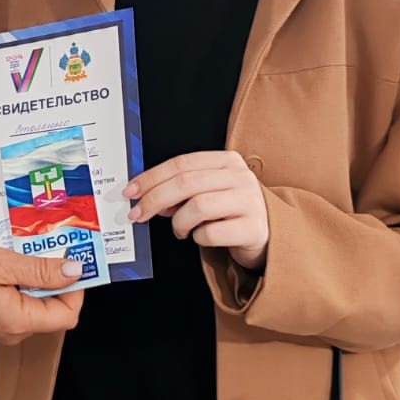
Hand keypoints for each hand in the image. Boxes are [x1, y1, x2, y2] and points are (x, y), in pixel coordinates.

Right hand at [0, 245, 85, 344]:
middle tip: (46, 248)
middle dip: (55, 278)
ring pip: (38, 304)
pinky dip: (22, 283)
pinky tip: (9, 264)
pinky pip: (21, 303)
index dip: (75, 287)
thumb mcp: (1, 264)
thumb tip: (75, 271)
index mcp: (20, 321)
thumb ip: (41, 270)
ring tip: (22, 253)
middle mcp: (16, 332)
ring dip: (37, 278)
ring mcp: (6, 328)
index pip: (68, 313)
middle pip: (55, 309)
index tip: (71, 260)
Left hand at [125, 151, 268, 271]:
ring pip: (198, 207)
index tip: (130, 191)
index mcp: (227, 161)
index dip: (151, 177)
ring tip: (180, 230)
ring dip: (179, 222)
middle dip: (155, 199)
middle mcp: (240, 177)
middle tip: (138, 214)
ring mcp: (249, 202)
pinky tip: (201, 237)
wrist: (268, 233)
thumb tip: (146, 196)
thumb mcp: (208, 191)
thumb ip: (181, 190)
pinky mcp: (253, 228)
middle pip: (186, 183)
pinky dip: (198, 238)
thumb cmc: (231, 211)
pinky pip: (211, 233)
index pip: (181, 163)